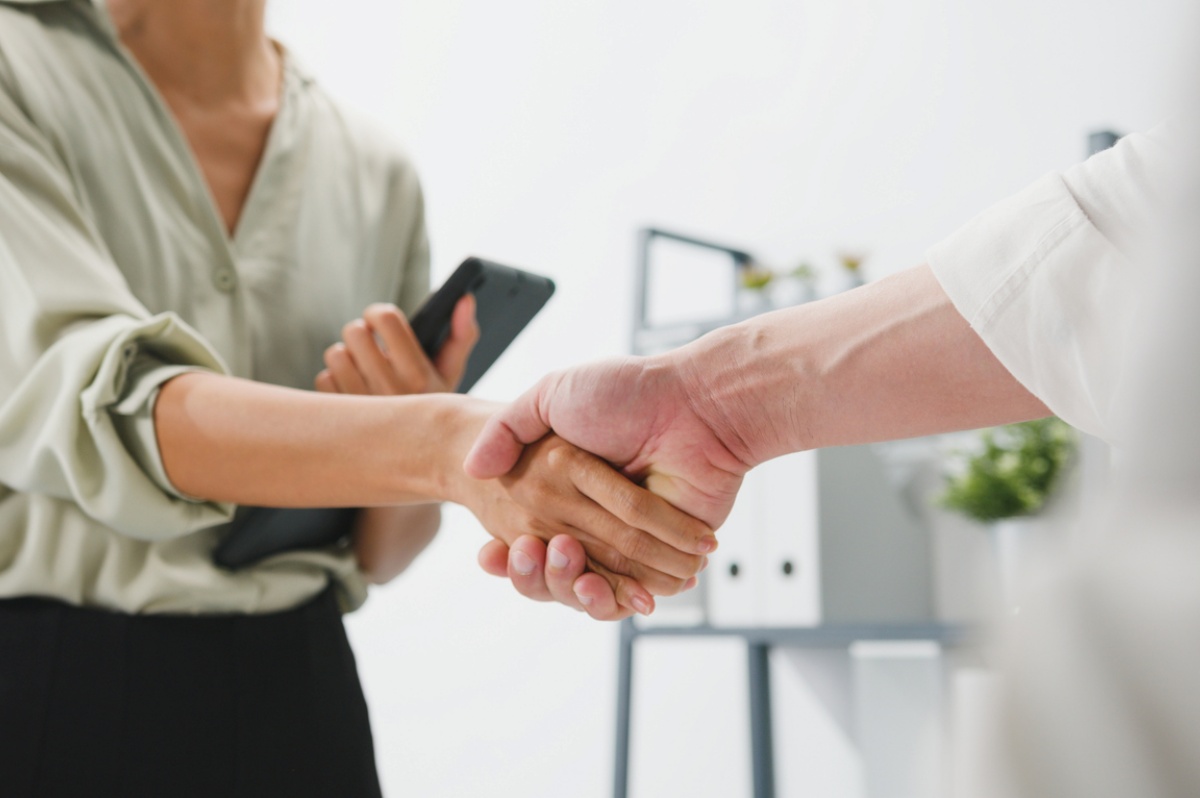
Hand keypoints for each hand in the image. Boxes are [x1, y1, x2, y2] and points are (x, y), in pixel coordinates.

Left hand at [316, 297, 477, 581]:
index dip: (378, 313)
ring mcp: (361, 409)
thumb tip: (464, 297)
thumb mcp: (453, 380)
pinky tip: (352, 393)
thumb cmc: (436, 419)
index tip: (380, 321)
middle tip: (370, 346)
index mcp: (421, 378)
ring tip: (363, 372)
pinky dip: (334, 381)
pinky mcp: (338, 422)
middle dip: (360, 335)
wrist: (414, 482)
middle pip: (353, 333)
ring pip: (335, 355)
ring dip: (345, 358)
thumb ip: (462, 335)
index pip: (384, 319)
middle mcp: (390, 393)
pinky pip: (323, 380)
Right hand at [463, 355, 744, 615]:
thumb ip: (509, 427)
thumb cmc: (628, 391)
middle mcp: (599, 516)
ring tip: (559, 561)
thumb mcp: (552, 396)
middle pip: (555, 567)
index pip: (529, 534)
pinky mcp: (669, 555)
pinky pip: (633, 591)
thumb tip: (473, 467)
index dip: (508, 553)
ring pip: (589, 585)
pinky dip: (610, 598)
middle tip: (526, 551)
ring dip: (566, 587)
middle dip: (534, 571)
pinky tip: (589, 586)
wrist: (699, 402)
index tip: (489, 551)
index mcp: (571, 487)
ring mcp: (634, 538)